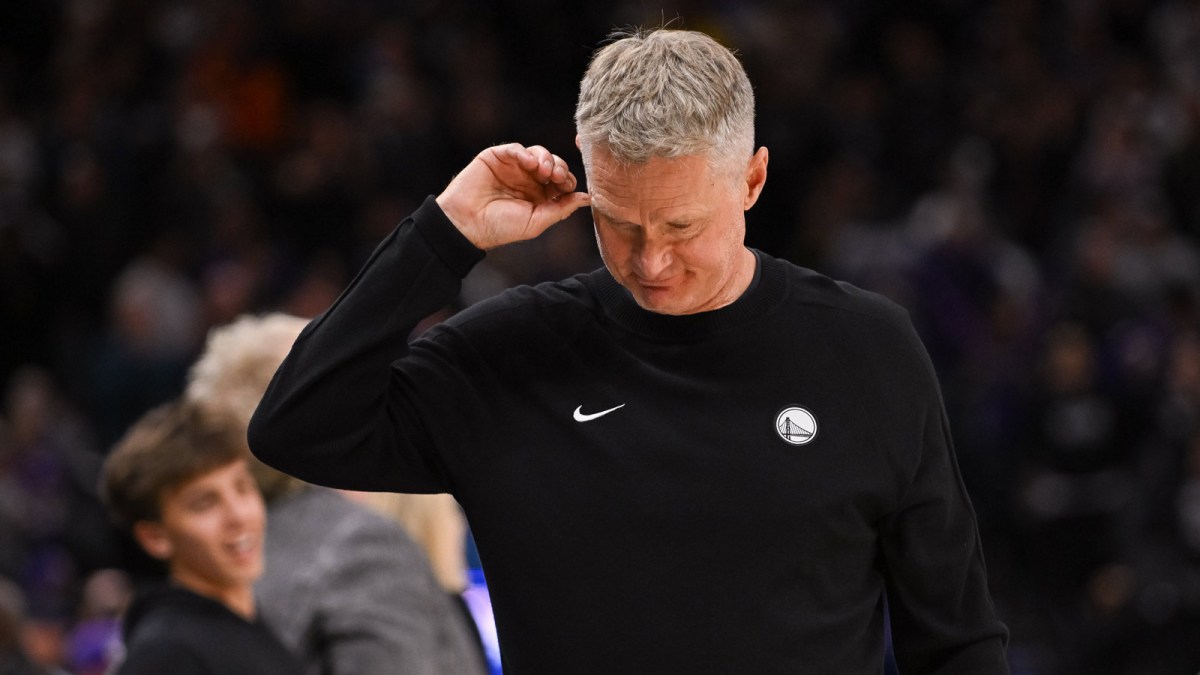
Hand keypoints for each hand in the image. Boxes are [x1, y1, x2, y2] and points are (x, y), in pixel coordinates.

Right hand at [436, 143, 590, 249]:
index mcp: (539, 196)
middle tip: (557, 177)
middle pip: (554, 164)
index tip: (567, 186)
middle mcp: (528, 180)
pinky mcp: (497, 157)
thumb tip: (588, 198)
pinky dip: (525, 153)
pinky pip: (516, 149)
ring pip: (538, 153)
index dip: (568, 180)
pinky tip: (528, 164)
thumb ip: (561, 208)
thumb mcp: (537, 221)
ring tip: (544, 171)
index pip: (562, 181)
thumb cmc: (500, 228)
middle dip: (560, 168)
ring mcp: (513, 167)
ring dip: (546, 159)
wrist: (467, 223)